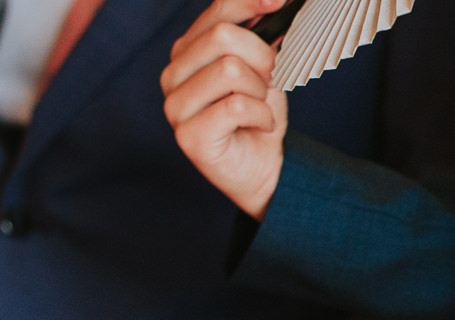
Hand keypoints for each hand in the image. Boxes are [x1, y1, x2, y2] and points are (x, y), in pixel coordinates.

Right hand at [161, 0, 288, 218]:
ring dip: (261, 92)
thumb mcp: (262, 70)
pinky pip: (236, 106)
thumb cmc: (259, 117)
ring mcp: (176, 106)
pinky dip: (261, 116)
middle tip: (271, 82)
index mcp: (188, 51)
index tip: (280, 2)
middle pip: (223, 37)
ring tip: (260, 109)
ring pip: (231, 70)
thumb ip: (258, 37)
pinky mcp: (188, 135)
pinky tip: (260, 126)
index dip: (249, 2)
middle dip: (262, 58)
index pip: (216, 12)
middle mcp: (173, 74)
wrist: (266, 168)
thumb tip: (273, 3)